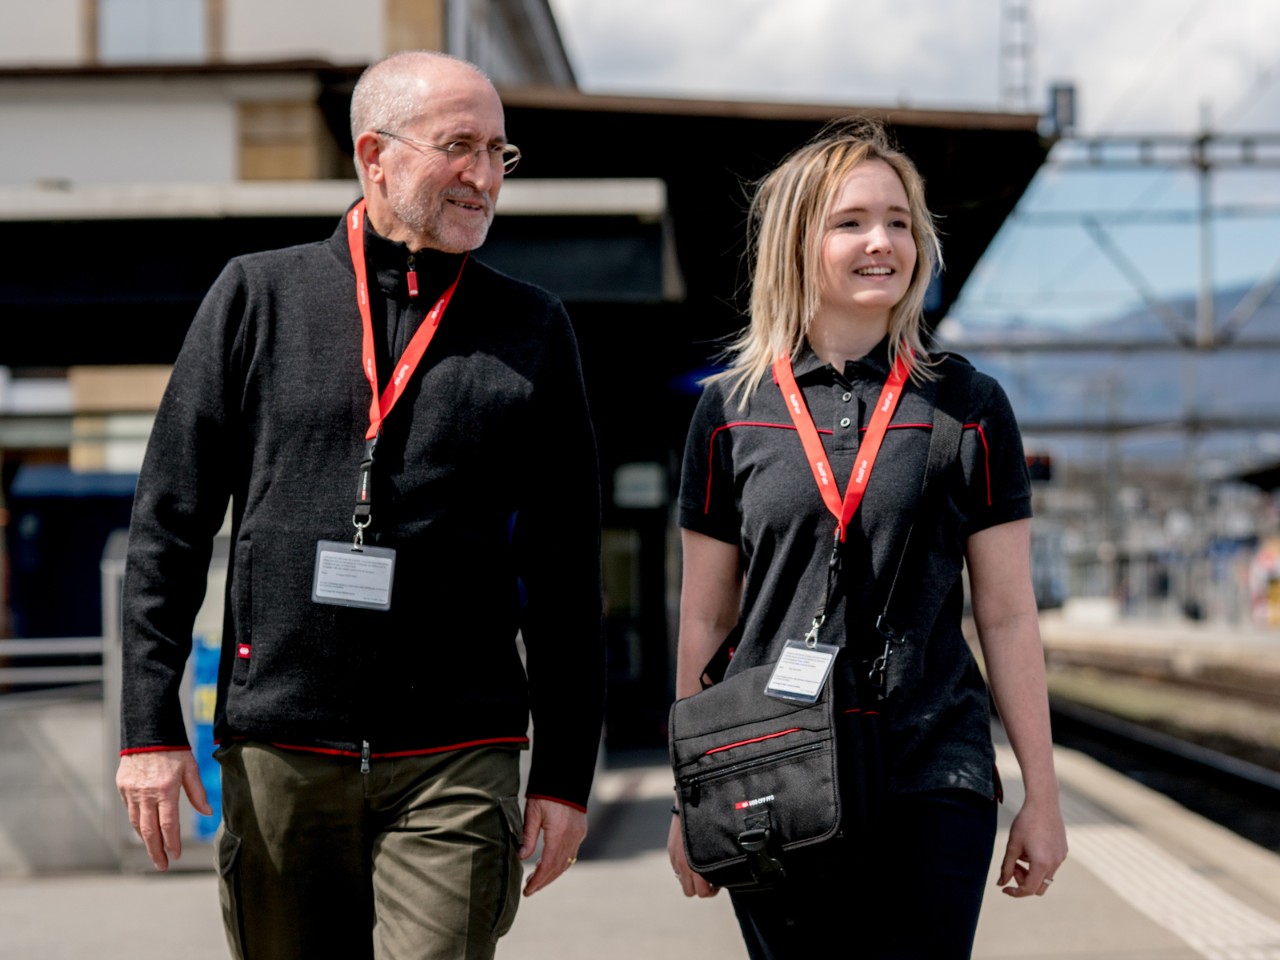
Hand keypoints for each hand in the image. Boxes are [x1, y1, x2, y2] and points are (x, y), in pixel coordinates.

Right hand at [116, 750, 212, 870]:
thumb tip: (208, 813)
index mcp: (165, 789)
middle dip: (156, 851)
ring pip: (137, 823)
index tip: (176, 856)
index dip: (172, 843)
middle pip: (149, 830)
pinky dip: (138, 823)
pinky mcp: (123, 787)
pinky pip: (130, 811)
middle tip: (163, 866)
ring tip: (155, 852)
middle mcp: (146, 793)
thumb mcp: (191, 768)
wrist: (148, 731)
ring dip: (146, 841)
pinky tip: (145, 831)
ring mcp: (132, 791)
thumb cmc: (174, 750)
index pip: (168, 824)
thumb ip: (197, 792)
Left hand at [519, 796, 586, 895]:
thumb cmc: (545, 792)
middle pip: (558, 868)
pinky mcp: (581, 831)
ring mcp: (578, 834)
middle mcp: (572, 837)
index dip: (538, 881)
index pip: (548, 865)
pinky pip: (571, 854)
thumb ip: (528, 836)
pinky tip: (549, 865)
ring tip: (536, 880)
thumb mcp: (533, 812)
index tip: (527, 890)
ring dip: (552, 874)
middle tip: (529, 890)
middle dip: (544, 881)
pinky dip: (560, 863)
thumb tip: (522, 858)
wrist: (566, 777)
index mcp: (559, 833)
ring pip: (566, 863)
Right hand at [668, 813, 718, 897]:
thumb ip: (715, 863)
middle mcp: (683, 865)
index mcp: (696, 866)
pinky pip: (676, 869)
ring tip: (700, 869)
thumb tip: (722, 875)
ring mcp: (675, 858)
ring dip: (690, 879)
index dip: (711, 891)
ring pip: (681, 881)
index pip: (701, 892)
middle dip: (700, 888)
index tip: (716, 883)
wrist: (692, 805)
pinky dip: (683, 868)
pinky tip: (692, 858)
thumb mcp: (715, 846)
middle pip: (690, 892)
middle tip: (709, 879)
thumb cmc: (709, 823)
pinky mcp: (670, 851)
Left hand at [998, 794, 1067, 896]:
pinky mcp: (1063, 851)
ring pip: (1045, 876)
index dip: (1015, 892)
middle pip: (1039, 887)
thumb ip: (1006, 867)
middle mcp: (1055, 863)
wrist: (1043, 803)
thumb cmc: (1025, 823)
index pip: (1029, 889)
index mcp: (1042, 864)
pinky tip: (1032, 846)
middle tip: (1013, 866)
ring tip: (1022, 853)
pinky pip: (1051, 865)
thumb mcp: (1012, 845)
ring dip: (1031, 871)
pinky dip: (1039, 863)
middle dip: (1024, 882)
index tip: (1004, 888)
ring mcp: (1061, 857)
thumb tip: (1001, 883)